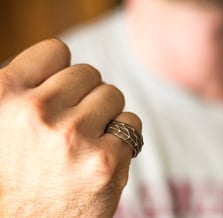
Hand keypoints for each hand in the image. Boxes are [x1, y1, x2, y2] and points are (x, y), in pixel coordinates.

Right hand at [0, 39, 141, 216]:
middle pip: (89, 73)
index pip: (56, 50)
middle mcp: (36, 113)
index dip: (63, 70)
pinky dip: (124, 136)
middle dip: (86, 96)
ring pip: (113, 95)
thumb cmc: (21, 170)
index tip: (63, 90)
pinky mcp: (106, 160)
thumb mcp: (7, 121)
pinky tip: (102, 156)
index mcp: (4, 95)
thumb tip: (63, 62)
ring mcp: (73, 136)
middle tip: (72, 125)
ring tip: (84, 143)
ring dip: (106, 115)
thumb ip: (32, 87)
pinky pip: (131, 122)